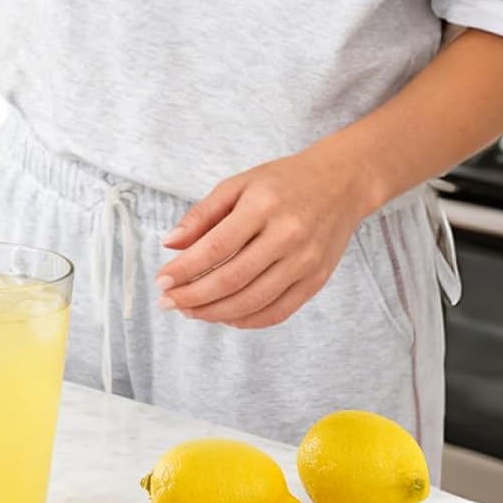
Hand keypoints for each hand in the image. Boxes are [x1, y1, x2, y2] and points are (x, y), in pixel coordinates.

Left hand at [153, 148, 370, 329]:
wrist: (340, 184)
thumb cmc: (283, 182)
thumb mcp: (238, 185)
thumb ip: (202, 215)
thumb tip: (170, 245)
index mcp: (262, 206)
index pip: (215, 248)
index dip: (184, 270)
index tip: (161, 281)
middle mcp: (287, 236)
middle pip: (232, 280)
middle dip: (194, 297)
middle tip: (168, 302)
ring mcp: (305, 262)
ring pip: (253, 301)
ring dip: (215, 313)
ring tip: (190, 311)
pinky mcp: (317, 280)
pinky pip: (278, 311)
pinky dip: (248, 320)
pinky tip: (225, 316)